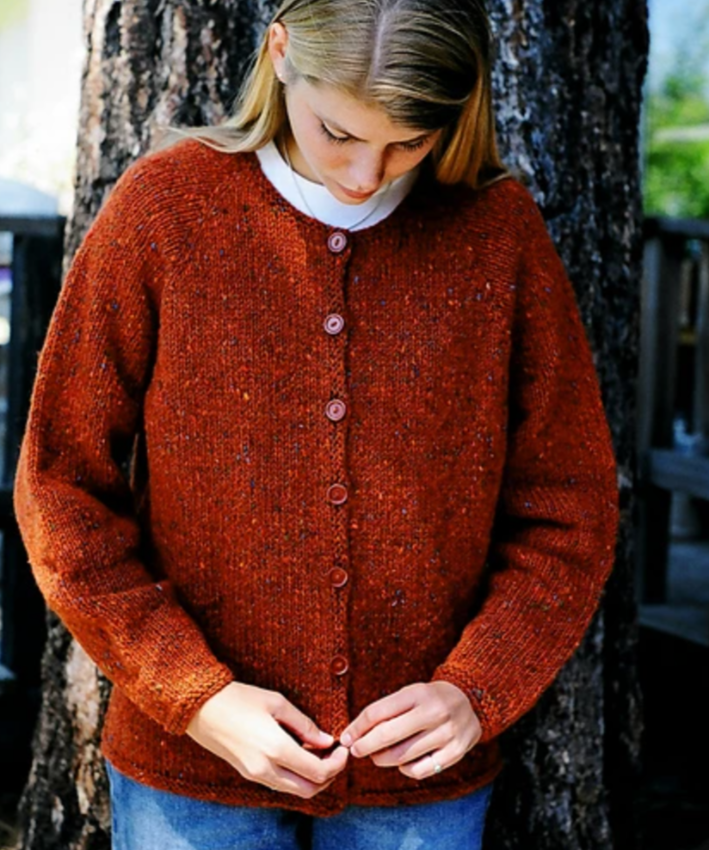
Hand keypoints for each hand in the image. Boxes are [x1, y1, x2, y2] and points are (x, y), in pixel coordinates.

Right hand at [186, 682, 348, 797]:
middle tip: (335, 755)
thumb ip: (304, 724)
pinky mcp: (248, 773)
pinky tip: (299, 754)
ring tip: (318, 752)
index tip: (343, 748)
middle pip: (310, 789)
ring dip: (312, 777)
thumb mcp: (276, 703)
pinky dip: (295, 775)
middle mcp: (266, 768)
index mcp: (276, 749)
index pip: (318, 772)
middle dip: (329, 776)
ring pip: (295, 790)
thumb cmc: (238, 698)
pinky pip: (280, 783)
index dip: (337, 763)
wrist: (200, 708)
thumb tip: (326, 740)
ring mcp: (255, 774)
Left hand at [338, 681, 481, 779]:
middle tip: (355, 750)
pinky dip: (405, 769)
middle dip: (364, 746)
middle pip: (387, 736)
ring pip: (402, 756)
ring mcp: (446, 733)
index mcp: (418, 693)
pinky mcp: (456, 752)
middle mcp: (434, 712)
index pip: (378, 712)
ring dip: (382, 759)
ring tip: (378, 756)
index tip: (346, 737)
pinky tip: (402, 762)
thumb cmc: (429, 699)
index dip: (357, 727)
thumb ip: (385, 711)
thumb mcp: (409, 695)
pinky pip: (420, 770)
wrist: (471, 702)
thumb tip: (353, 734)